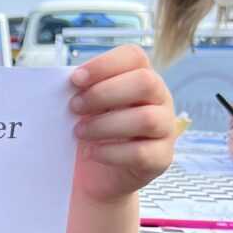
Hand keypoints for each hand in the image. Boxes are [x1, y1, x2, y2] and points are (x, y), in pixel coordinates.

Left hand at [68, 44, 175, 203]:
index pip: (134, 56)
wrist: (95, 177)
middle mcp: (160, 100)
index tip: (75, 79)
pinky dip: (110, 152)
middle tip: (74, 108)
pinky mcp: (161, 159)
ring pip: (146, 119)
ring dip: (105, 125)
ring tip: (79, 132)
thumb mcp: (85, 107)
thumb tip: (66, 82)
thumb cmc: (90, 132)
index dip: (104, 64)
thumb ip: (82, 91)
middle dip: (103, 94)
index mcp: (141, 78)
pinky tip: (92, 153)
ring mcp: (165, 129)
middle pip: (145, 83)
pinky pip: (140, 153)